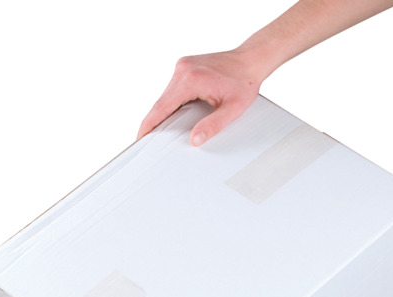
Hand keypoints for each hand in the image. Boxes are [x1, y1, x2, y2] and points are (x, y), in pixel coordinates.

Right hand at [137, 49, 265, 145]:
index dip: (148, 124)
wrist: (251, 59)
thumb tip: (195, 140)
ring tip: (163, 130)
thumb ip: (213, 125)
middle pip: (161, 102)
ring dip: (164, 112)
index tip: (140, 137)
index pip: (161, 106)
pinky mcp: (185, 66)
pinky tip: (175, 115)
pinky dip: (172, 103)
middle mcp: (183, 69)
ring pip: (166, 95)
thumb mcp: (233, 109)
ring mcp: (183, 65)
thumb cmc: (245, 82)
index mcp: (190, 79)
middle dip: (155, 121)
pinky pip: (172, 89)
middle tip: (149, 141)